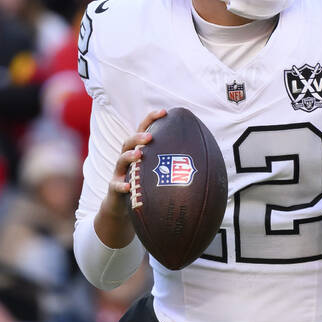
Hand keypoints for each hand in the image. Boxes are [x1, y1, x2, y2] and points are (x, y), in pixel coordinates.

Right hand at [95, 108, 165, 247]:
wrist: (122, 209)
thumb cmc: (145, 190)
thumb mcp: (159, 177)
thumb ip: (175, 169)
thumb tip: (208, 167)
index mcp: (139, 154)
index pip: (143, 131)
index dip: (151, 120)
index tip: (165, 112)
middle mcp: (127, 161)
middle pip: (129, 142)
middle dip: (139, 137)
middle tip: (150, 137)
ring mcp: (119, 173)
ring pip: (121, 160)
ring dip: (129, 156)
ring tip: (139, 154)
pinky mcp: (113, 189)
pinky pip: (115, 185)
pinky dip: (121, 185)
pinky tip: (129, 186)